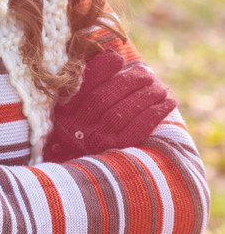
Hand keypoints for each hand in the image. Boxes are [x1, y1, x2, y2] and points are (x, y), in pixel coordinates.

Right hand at [43, 48, 176, 162]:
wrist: (75, 178)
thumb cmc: (75, 132)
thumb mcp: (68, 108)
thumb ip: (84, 82)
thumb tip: (112, 55)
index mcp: (64, 111)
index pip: (85, 83)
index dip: (104, 67)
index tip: (118, 58)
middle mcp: (78, 126)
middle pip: (108, 96)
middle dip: (132, 80)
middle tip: (147, 73)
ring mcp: (98, 141)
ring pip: (126, 111)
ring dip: (149, 94)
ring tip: (160, 86)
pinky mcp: (117, 152)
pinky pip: (139, 129)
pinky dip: (156, 113)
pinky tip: (168, 102)